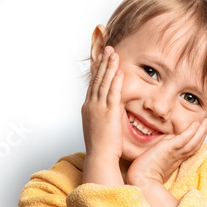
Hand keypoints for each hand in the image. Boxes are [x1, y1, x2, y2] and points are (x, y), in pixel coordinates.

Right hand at [81, 45, 124, 182]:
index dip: (98, 70)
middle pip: (96, 79)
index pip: (93, 84)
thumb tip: (112, 110)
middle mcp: (91, 106)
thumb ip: (105, 115)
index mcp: (88, 108)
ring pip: (103, 83)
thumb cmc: (102, 147)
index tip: (101, 58)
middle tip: (107, 48)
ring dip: (108, 66)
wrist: (100, 157)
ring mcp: (98, 108)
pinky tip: (118, 70)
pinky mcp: (108, 113)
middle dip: (102, 63)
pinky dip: (114, 80)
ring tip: (112, 53)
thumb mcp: (101, 127)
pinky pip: (111, 93)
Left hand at [127, 117, 206, 190]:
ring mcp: (175, 154)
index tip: (200, 132)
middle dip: (202, 133)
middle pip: (195, 145)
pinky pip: (183, 140)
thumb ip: (163, 147)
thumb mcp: (156, 156)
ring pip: (193, 142)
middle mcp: (178, 157)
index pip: (190, 149)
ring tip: (206, 121)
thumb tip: (169, 137)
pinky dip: (190, 132)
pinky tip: (196, 124)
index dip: (196, 140)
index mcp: (176, 160)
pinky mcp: (169, 149)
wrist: (141, 181)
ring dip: (201, 131)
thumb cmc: (144, 173)